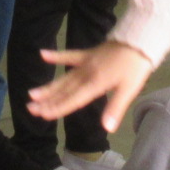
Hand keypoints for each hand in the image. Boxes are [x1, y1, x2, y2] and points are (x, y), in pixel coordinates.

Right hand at [32, 40, 153, 133]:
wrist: (139, 41)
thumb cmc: (136, 67)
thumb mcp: (129, 89)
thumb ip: (116, 108)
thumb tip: (107, 128)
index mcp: (95, 84)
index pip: (73, 100)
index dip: (57, 108)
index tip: (41, 115)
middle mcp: (86, 74)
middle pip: (64, 90)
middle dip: (47, 100)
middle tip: (30, 108)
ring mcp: (85, 63)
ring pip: (63, 77)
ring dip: (48, 86)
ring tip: (32, 93)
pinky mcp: (88, 54)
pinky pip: (69, 55)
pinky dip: (57, 55)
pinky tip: (42, 55)